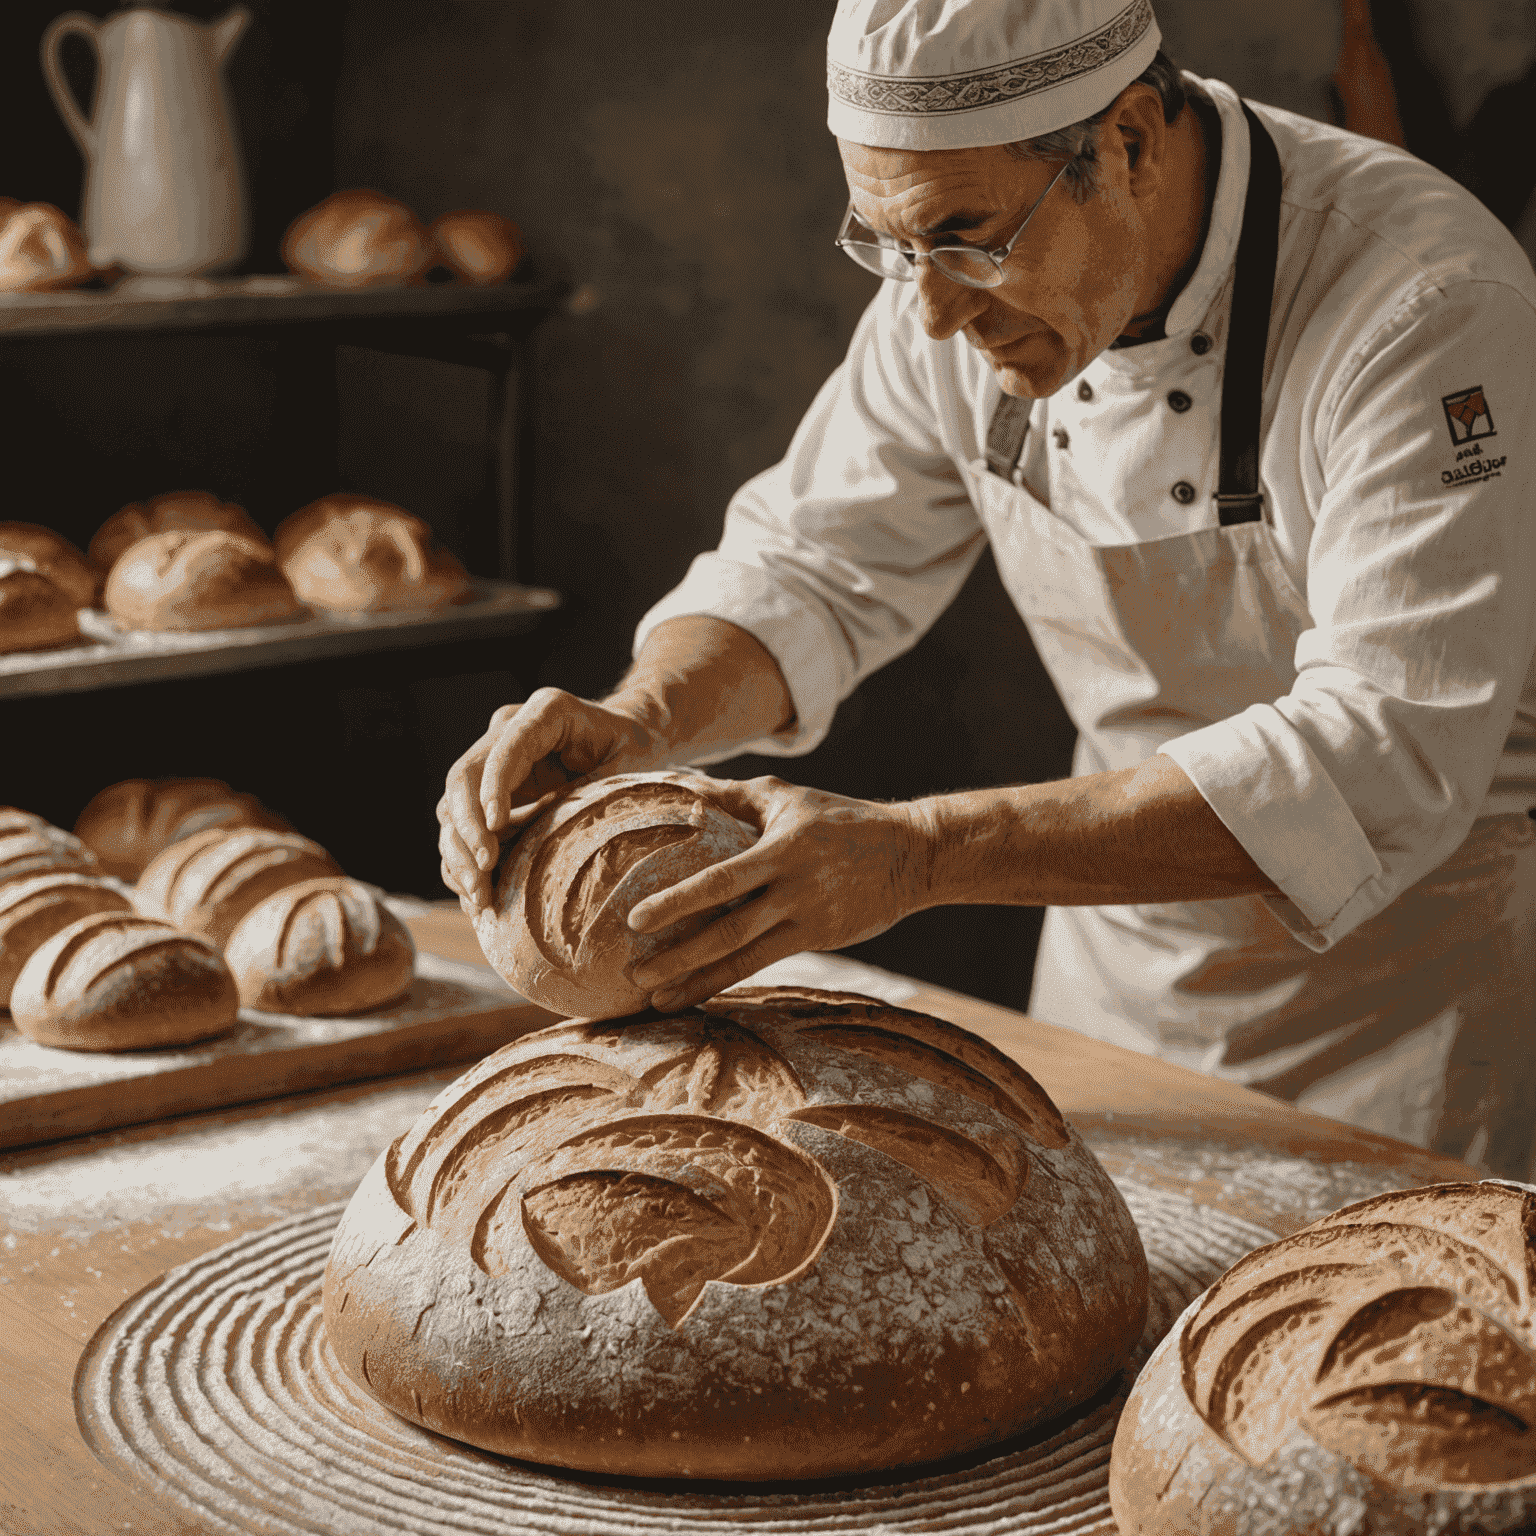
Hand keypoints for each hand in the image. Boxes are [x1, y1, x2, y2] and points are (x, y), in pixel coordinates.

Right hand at [437, 689, 662, 911]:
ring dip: (459, 853)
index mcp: (547, 711)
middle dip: (467, 830)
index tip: (494, 828)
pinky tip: (476, 895)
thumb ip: (600, 795)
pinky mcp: (493, 792)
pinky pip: (464, 826)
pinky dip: (464, 860)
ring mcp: (495, 760)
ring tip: (479, 896)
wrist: (638, 742)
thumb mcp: (630, 769)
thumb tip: (569, 846)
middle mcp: (510, 730)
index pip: (506, 747)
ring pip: (453, 805)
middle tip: (482, 876)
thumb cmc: (638, 753)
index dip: (493, 788)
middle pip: (465, 777)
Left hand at [625, 775, 930, 1010]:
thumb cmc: (841, 819)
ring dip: (696, 979)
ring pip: (743, 956)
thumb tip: (681, 786)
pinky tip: (696, 993)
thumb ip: (734, 795)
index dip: (678, 902)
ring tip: (655, 999)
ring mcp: (808, 918)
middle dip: (679, 955)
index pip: (721, 880)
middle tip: (634, 974)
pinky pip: (764, 963)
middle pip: (727, 929)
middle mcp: (794, 888)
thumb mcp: (789, 798)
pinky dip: (726, 981)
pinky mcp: (821, 939)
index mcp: (782, 849)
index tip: (637, 920)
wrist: (912, 853)